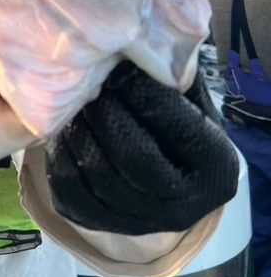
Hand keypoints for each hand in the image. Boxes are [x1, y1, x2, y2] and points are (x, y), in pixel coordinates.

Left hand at [43, 60, 238, 234]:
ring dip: (79, 128)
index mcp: (216, 172)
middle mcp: (182, 209)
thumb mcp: (188, 101)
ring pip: (95, 172)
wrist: (161, 179)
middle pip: (133, 155)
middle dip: (107, 110)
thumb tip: (137, 51)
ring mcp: (137, 223)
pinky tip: (64, 128)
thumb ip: (171, 81)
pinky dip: (60, 152)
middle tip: (93, 81)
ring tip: (76, 100)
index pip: (179, 128)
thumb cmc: (177, 128)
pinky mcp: (96, 224)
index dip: (146, 94)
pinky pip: (66, 187)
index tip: (124, 68)